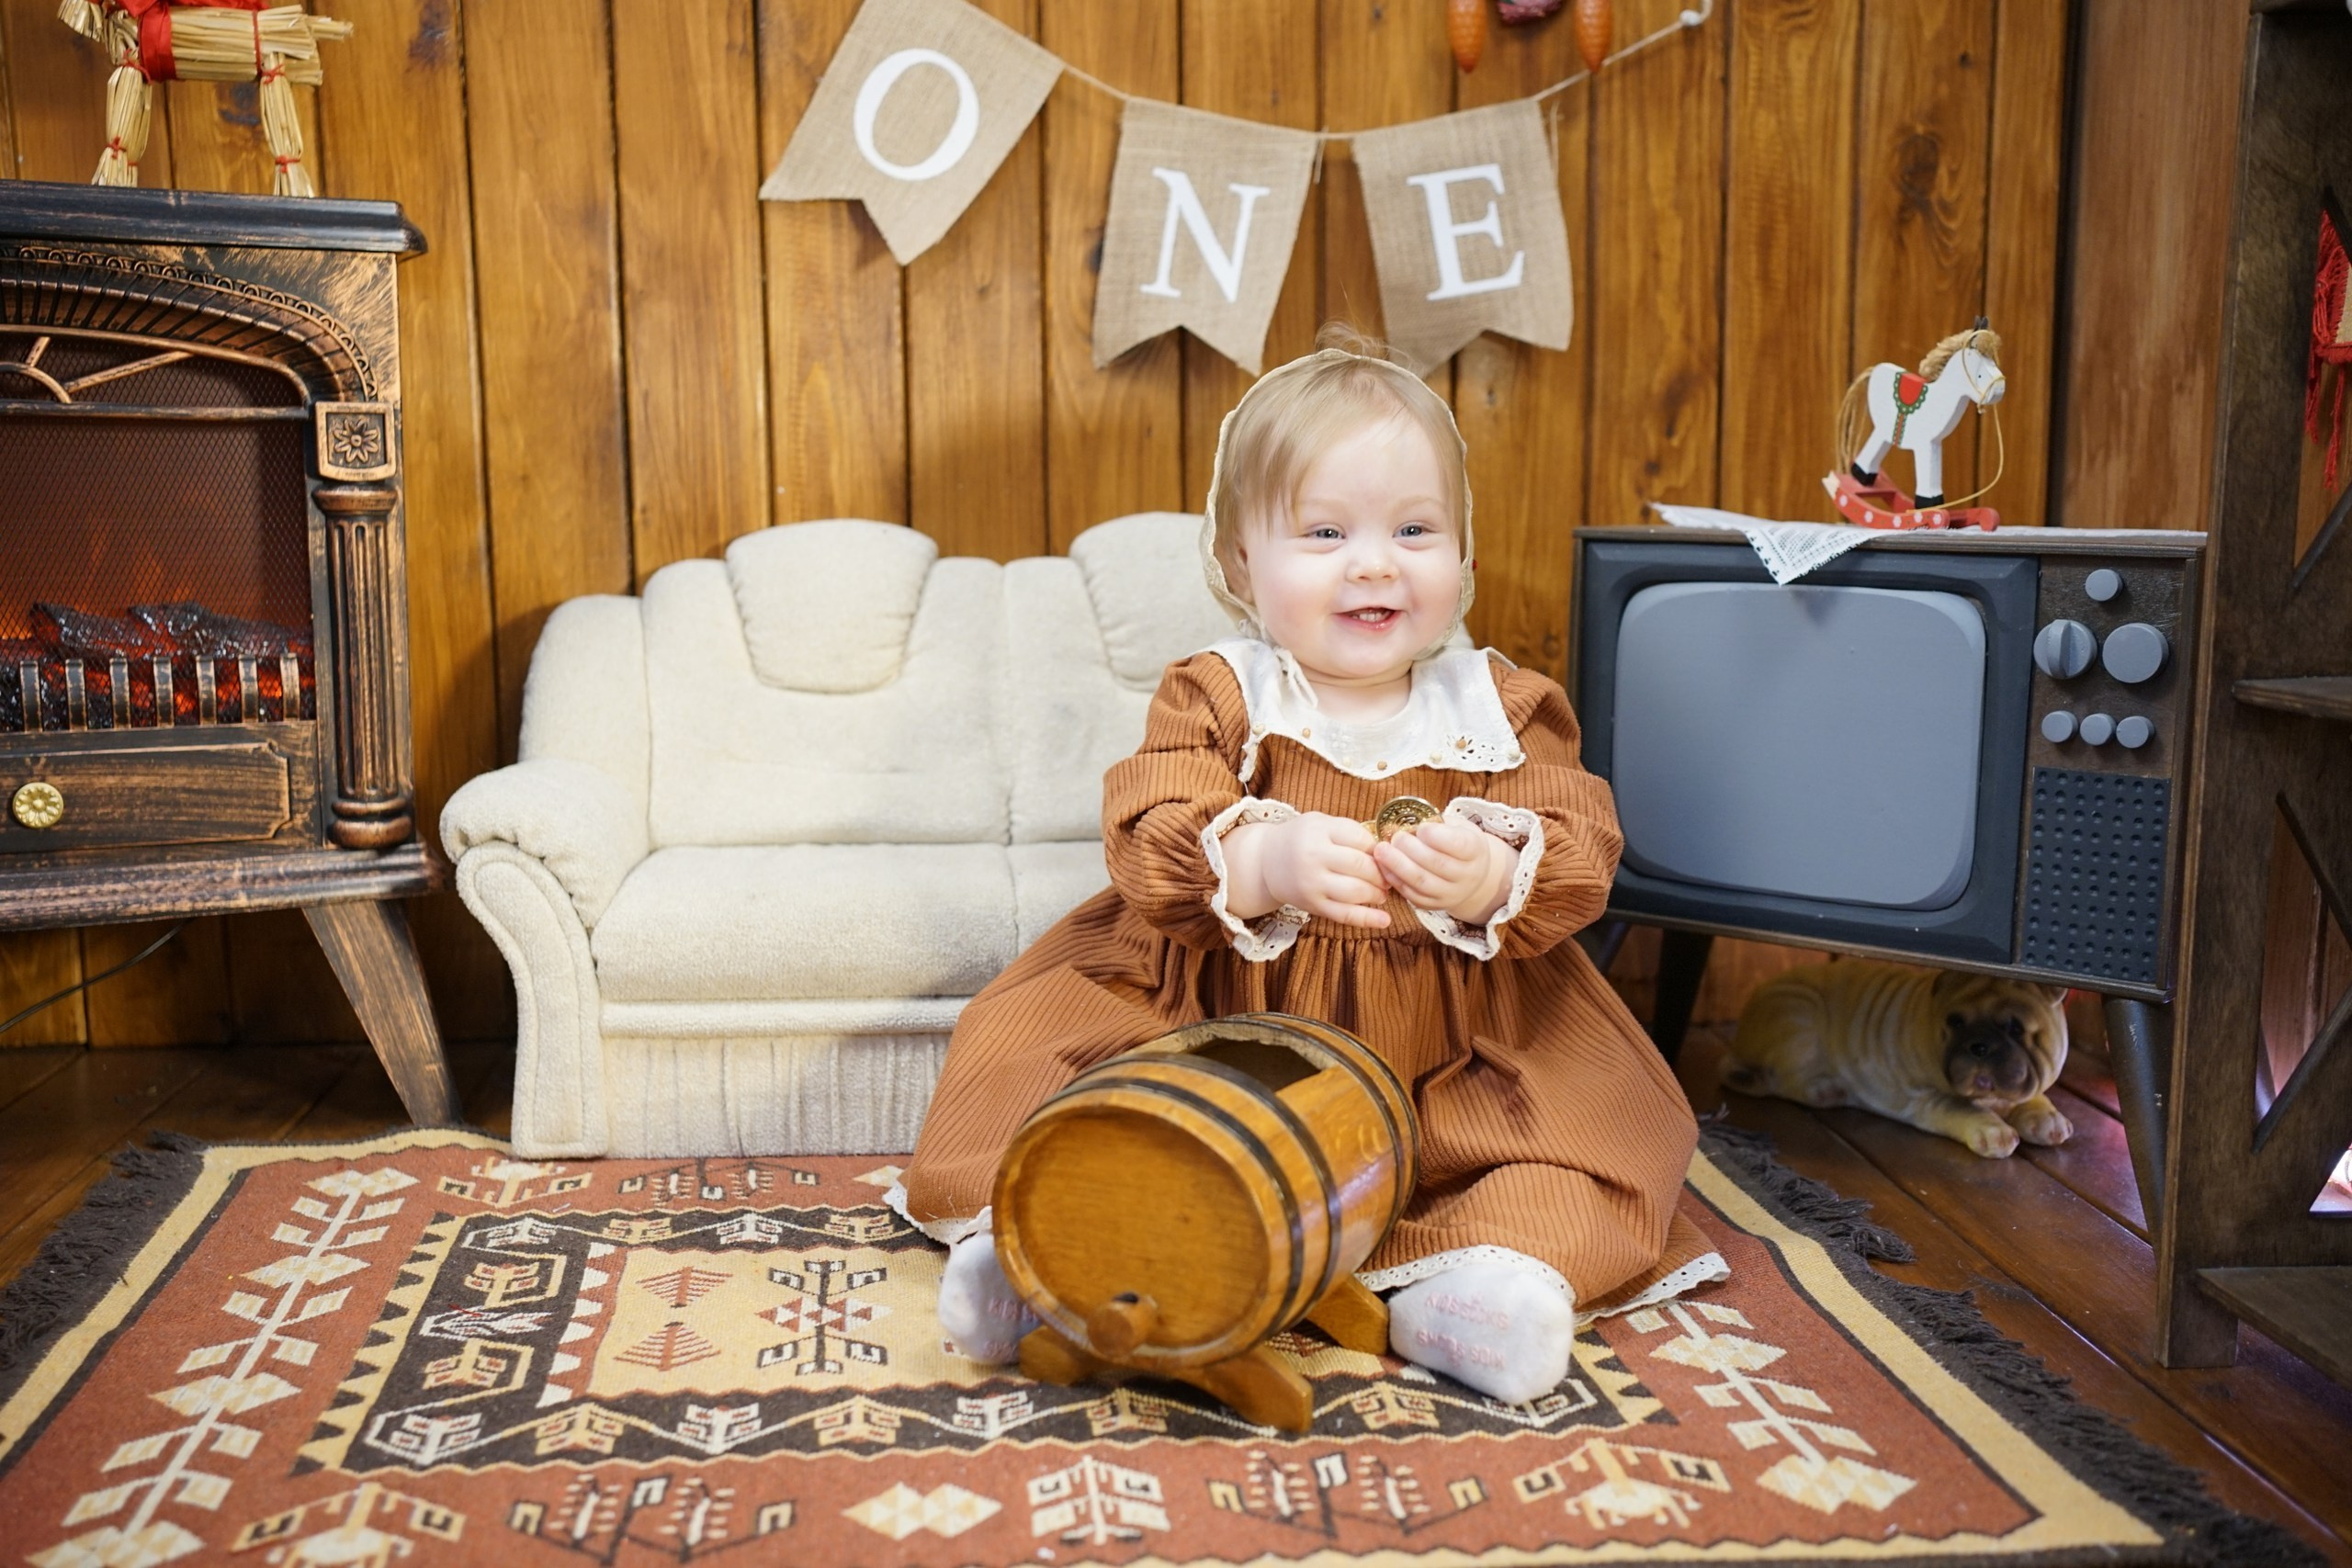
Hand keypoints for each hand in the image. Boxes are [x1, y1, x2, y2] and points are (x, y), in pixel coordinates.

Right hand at [1222, 812, 1390, 928]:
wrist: (1266, 861)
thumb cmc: (1301, 839)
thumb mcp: (1321, 823)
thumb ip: (1350, 832)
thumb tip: (1385, 852)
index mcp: (1318, 830)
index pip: (1360, 838)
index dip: (1378, 848)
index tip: (1384, 854)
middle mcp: (1313, 856)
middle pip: (1360, 865)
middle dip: (1381, 873)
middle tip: (1388, 876)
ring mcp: (1312, 883)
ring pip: (1355, 891)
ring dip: (1376, 893)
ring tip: (1382, 893)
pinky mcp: (1312, 905)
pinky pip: (1344, 915)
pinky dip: (1367, 919)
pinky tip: (1385, 920)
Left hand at [1375, 819, 1515, 924]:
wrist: (1469, 875)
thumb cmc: (1457, 843)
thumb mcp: (1456, 827)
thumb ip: (1437, 824)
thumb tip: (1408, 822)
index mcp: (1475, 850)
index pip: (1459, 845)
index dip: (1436, 836)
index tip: (1421, 827)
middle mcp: (1467, 875)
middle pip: (1437, 864)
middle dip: (1411, 849)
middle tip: (1395, 837)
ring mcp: (1450, 894)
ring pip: (1422, 882)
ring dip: (1398, 865)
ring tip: (1381, 850)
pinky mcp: (1433, 905)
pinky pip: (1411, 894)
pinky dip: (1395, 879)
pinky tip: (1384, 866)